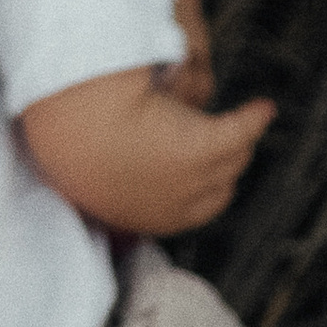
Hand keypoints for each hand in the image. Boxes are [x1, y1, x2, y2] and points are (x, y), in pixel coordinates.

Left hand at [19, 63, 274, 235]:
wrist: (71, 126)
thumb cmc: (64, 142)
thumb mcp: (77, 171)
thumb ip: (95, 182)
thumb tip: (100, 182)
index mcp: (144, 219)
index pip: (190, 211)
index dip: (195, 187)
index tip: (192, 167)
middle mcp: (176, 208)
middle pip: (217, 185)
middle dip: (222, 164)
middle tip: (222, 137)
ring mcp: (194, 180)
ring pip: (232, 157)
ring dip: (237, 138)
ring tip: (243, 119)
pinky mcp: (205, 146)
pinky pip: (240, 131)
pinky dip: (253, 119)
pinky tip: (261, 107)